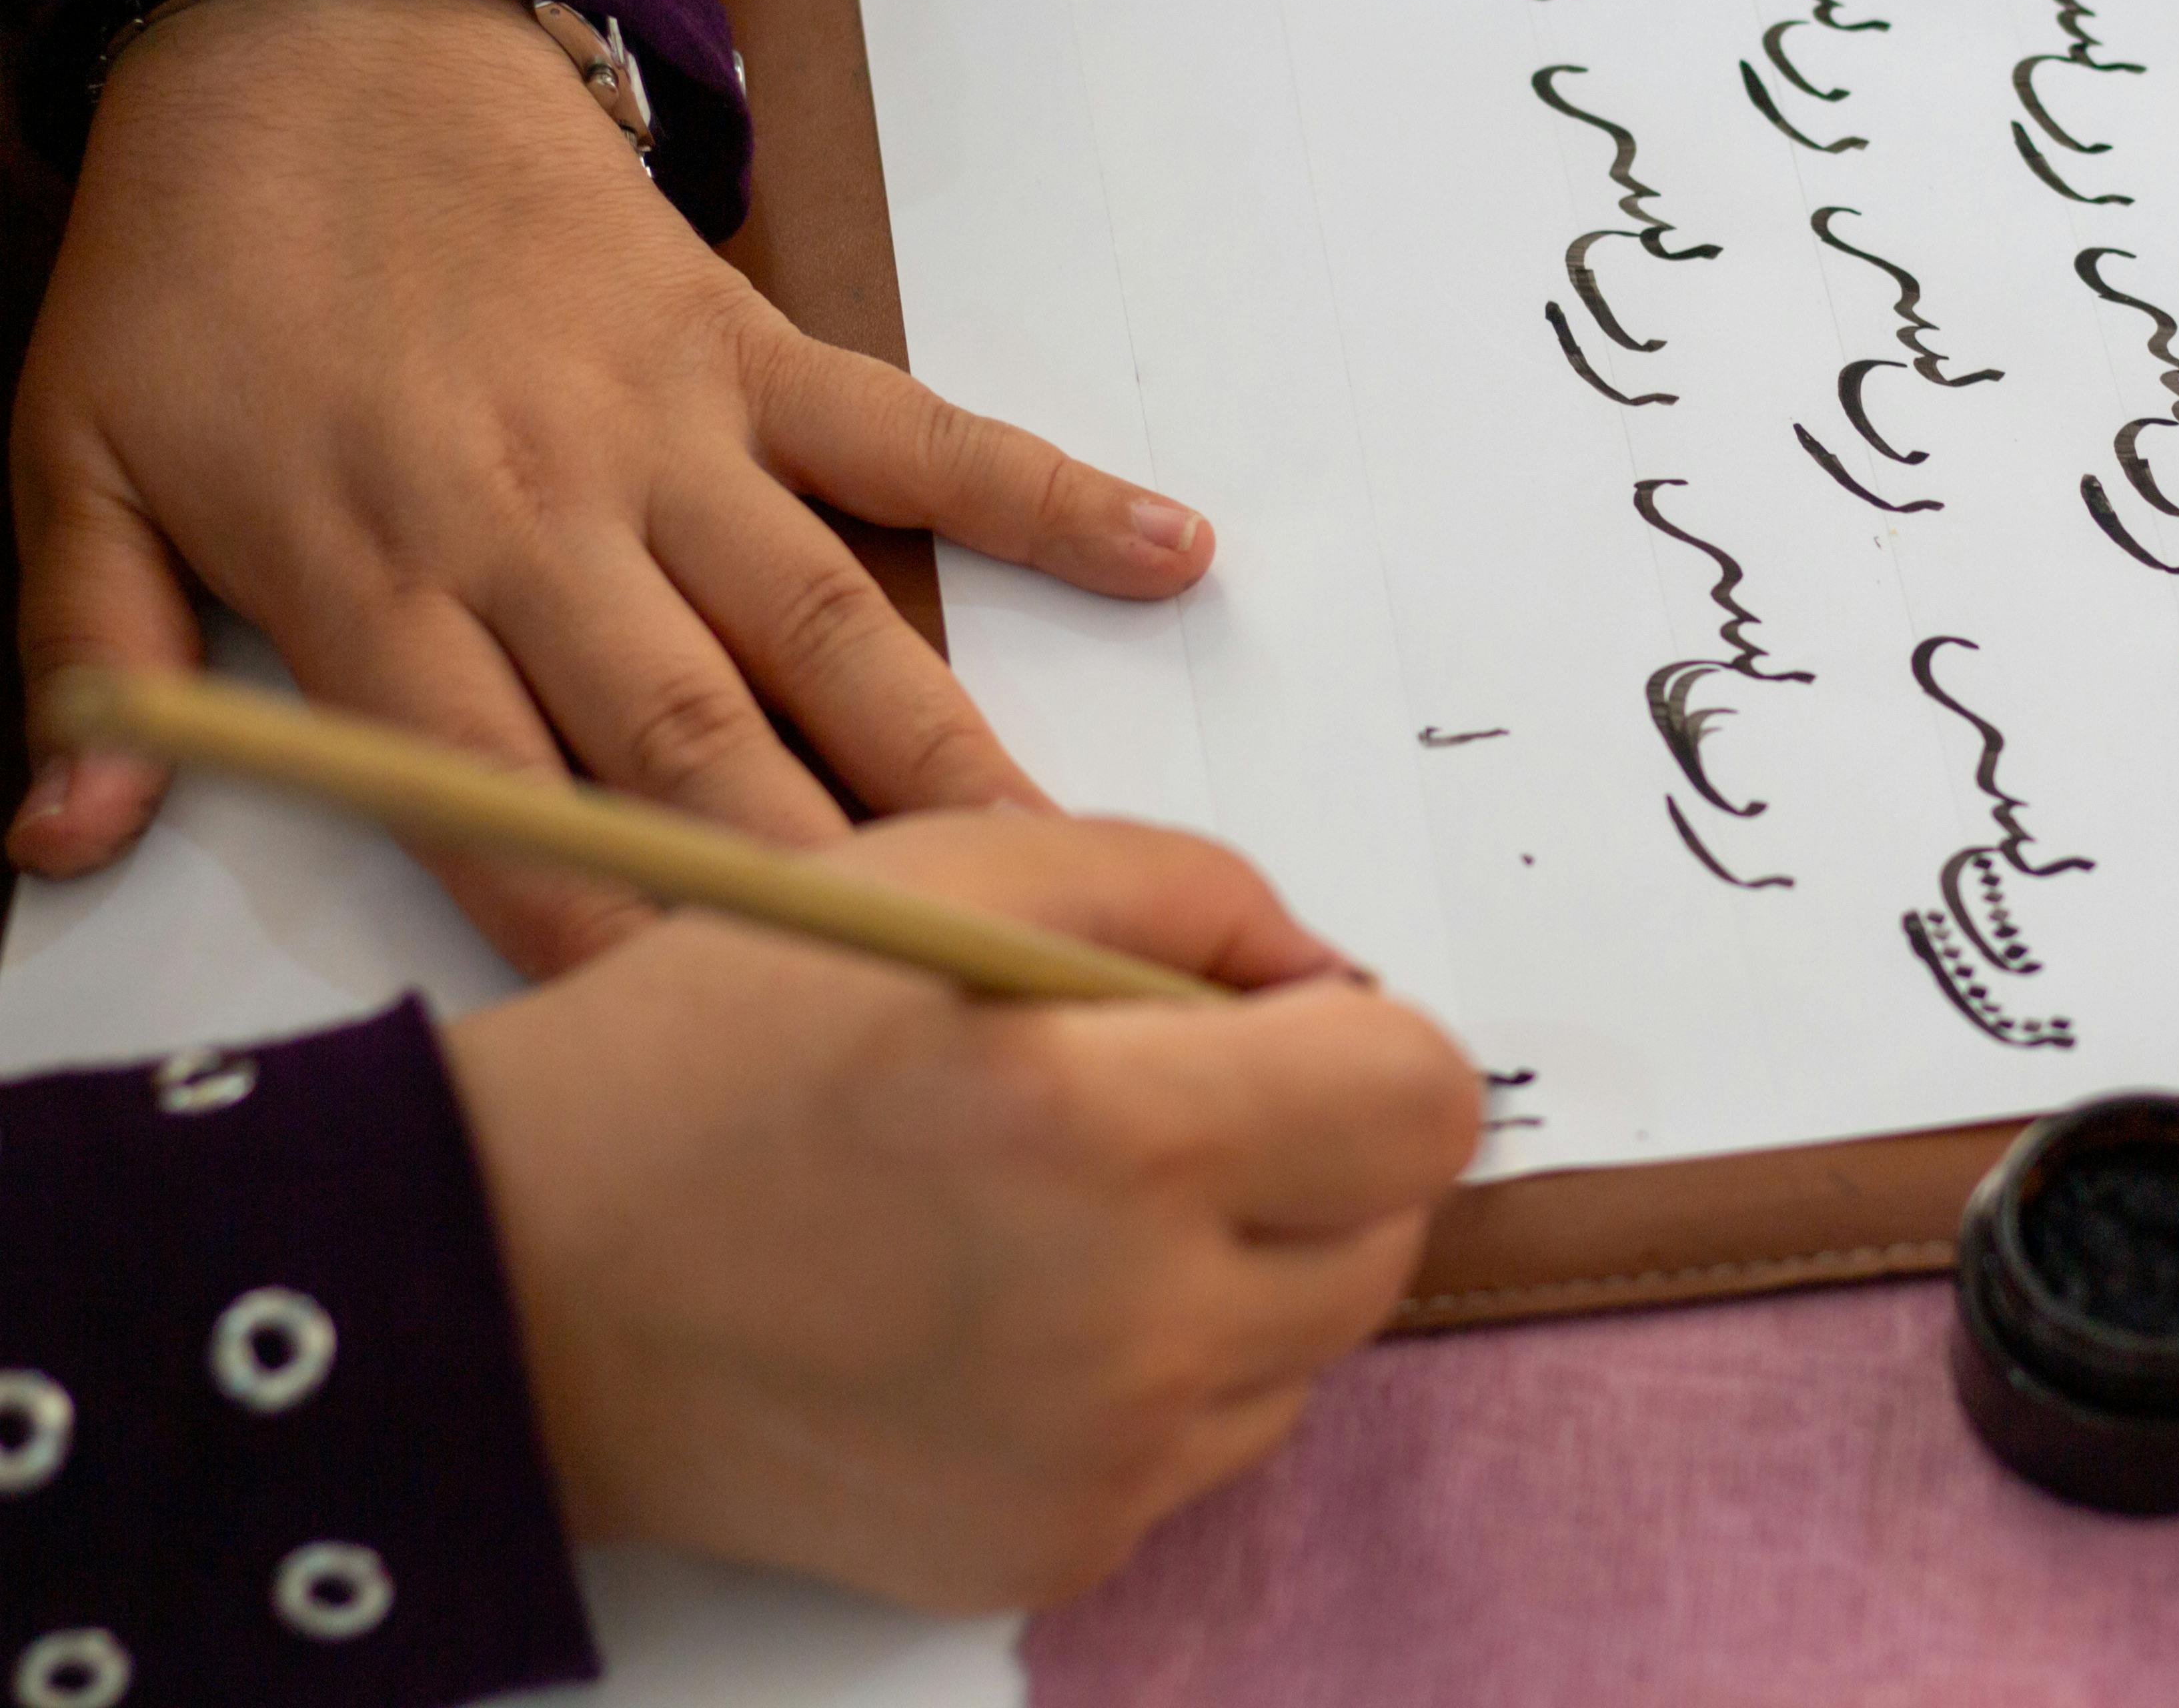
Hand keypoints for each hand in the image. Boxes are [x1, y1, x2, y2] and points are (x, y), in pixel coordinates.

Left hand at [10, 0, 1210, 969]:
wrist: (310, 33)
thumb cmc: (199, 269)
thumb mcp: (71, 456)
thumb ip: (93, 654)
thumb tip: (60, 838)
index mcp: (375, 573)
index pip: (502, 804)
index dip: (610, 941)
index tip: (720, 1061)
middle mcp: (542, 520)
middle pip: (697, 740)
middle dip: (822, 890)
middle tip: (954, 1010)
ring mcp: (669, 432)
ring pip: (825, 623)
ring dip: (948, 755)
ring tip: (1074, 866)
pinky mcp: (752, 349)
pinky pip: (917, 429)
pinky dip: (1044, 489)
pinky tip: (1170, 550)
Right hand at [446, 811, 1479, 1609]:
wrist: (516, 1280)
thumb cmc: (720, 1044)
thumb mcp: (954, 865)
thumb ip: (1190, 893)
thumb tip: (1333, 976)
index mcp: (1117, 1130)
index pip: (1426, 1100)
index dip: (1368, 1040)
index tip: (1270, 1023)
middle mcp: (1134, 1321)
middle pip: (1389, 1234)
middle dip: (1314, 1151)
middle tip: (1159, 1105)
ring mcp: (1099, 1462)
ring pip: (1310, 1344)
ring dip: (1244, 1264)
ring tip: (1064, 1206)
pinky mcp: (1052, 1549)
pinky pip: (1204, 1442)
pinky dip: (1157, 1370)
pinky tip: (1012, 1308)